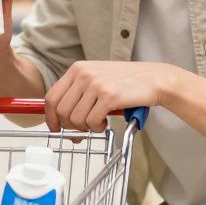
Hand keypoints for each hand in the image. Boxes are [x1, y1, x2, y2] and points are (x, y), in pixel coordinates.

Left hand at [45, 61, 175, 132]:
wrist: (155, 79)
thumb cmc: (127, 82)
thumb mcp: (97, 78)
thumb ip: (79, 92)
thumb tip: (61, 119)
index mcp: (77, 69)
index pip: (51, 97)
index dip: (50, 118)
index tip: (55, 129)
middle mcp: (83, 74)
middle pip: (61, 111)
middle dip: (68, 128)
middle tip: (79, 134)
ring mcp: (95, 84)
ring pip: (76, 119)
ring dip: (86, 128)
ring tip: (99, 123)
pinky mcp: (109, 96)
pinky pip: (92, 121)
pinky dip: (97, 128)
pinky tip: (105, 122)